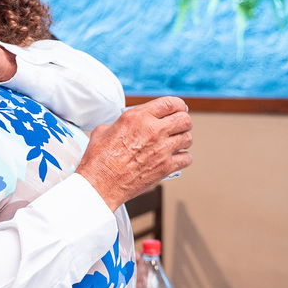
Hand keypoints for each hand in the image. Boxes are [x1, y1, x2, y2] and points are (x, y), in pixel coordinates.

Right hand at [76, 96, 192, 210]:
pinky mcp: (166, 167)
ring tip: (177, 143)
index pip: (170, 103)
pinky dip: (183, 158)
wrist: (100, 184)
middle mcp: (153, 130)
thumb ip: (119, 124)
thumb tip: (123, 126)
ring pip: (188, 138)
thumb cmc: (99, 160)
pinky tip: (176, 159)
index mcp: (138, 117)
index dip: (178, 105)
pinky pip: (186, 159)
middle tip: (180, 126)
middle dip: (183, 121)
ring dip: (183, 139)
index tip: (179, 108)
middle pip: (184, 119)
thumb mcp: (103, 131)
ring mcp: (162, 149)